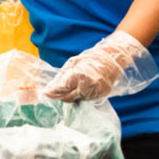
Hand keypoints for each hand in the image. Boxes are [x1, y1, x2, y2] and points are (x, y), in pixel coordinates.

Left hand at [44, 31, 158, 101]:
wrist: (113, 58)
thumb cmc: (91, 58)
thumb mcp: (74, 62)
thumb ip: (63, 75)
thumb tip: (52, 86)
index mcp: (80, 76)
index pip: (62, 89)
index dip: (53, 92)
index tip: (45, 93)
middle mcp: (88, 86)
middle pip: (69, 97)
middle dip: (60, 96)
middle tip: (52, 93)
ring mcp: (96, 92)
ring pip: (77, 99)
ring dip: (70, 96)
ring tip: (65, 90)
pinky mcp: (101, 95)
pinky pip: (87, 99)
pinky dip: (80, 95)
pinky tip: (77, 90)